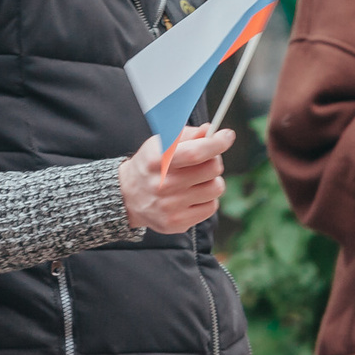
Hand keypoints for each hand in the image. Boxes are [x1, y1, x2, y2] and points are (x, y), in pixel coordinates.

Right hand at [117, 124, 232, 233]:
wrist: (128, 195)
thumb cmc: (151, 164)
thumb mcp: (160, 143)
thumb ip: (186, 135)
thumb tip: (209, 131)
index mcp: (157, 160)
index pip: (196, 153)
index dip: (217, 143)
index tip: (227, 136)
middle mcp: (163, 185)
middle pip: (212, 169)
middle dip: (214, 160)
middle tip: (206, 159)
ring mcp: (170, 207)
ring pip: (216, 189)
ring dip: (212, 181)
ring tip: (198, 179)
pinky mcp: (177, 223)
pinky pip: (211, 207)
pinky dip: (207, 199)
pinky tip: (193, 195)